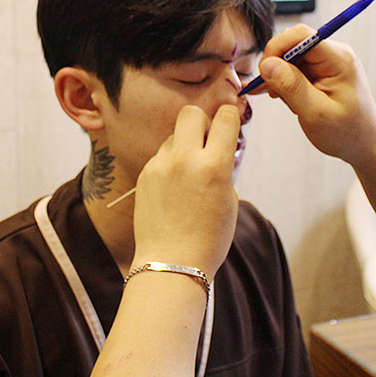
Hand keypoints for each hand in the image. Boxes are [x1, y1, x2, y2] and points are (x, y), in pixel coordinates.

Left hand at [132, 104, 239, 277]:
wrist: (172, 263)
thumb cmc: (209, 237)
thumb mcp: (230, 199)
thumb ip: (223, 166)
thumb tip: (218, 147)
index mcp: (214, 165)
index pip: (225, 116)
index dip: (230, 117)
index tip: (230, 124)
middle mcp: (185, 159)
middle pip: (191, 113)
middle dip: (202, 121)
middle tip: (206, 142)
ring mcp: (161, 166)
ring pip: (174, 136)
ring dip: (184, 145)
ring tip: (189, 175)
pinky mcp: (145, 174)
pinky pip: (161, 156)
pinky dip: (170, 164)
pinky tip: (174, 189)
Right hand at [255, 24, 375, 165]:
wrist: (364, 144)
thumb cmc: (346, 132)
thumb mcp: (316, 113)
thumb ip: (292, 87)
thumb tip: (267, 64)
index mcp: (338, 59)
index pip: (300, 35)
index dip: (277, 48)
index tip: (264, 72)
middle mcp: (334, 54)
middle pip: (292, 45)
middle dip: (277, 67)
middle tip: (273, 94)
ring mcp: (328, 62)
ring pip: (291, 58)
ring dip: (282, 79)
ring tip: (291, 103)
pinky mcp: (322, 72)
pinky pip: (296, 69)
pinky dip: (288, 84)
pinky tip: (293, 101)